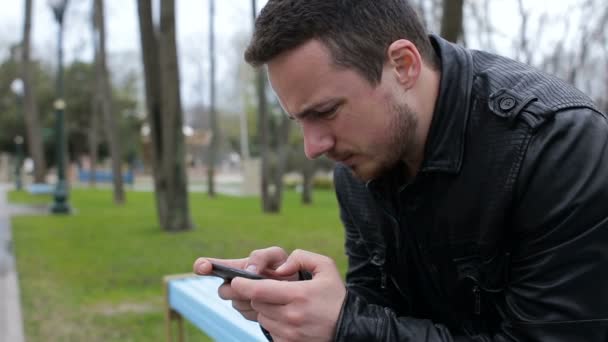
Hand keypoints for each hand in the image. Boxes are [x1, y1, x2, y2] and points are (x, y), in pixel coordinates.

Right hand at [193, 246, 297, 320]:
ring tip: (268, 291)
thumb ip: (261, 257)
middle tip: (255, 284)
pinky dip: (259, 306)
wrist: (294, 288)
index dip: (203, 265)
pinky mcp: (247, 312)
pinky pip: (247, 312)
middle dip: (239, 288)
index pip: (209, 265)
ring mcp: (238, 298)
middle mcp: (232, 282)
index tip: (202, 267)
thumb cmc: (283, 267)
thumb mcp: (275, 256)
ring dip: (252, 297)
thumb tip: (249, 270)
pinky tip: (270, 300)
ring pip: (236, 302)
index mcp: (235, 266)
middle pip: (224, 290)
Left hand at [230, 249, 345, 341]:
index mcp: (298, 295)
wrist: (350, 327)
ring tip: (283, 304)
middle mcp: (291, 316)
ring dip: (265, 309)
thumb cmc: (335, 296)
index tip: (236, 280)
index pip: (258, 291)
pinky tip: (288, 318)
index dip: (242, 285)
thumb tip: (280, 267)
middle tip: (268, 290)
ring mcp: (289, 333)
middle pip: (257, 303)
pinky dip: (274, 322)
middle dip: (258, 294)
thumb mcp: (326, 268)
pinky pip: (270, 330)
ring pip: (262, 317)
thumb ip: (302, 257)